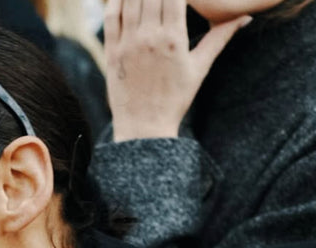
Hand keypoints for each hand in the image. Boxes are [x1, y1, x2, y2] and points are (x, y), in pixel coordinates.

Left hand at [103, 0, 251, 140]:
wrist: (144, 127)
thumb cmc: (175, 99)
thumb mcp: (199, 68)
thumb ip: (219, 38)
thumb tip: (245, 18)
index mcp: (173, 39)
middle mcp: (149, 38)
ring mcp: (128, 45)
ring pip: (130, 0)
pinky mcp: (112, 53)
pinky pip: (111, 17)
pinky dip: (116, 1)